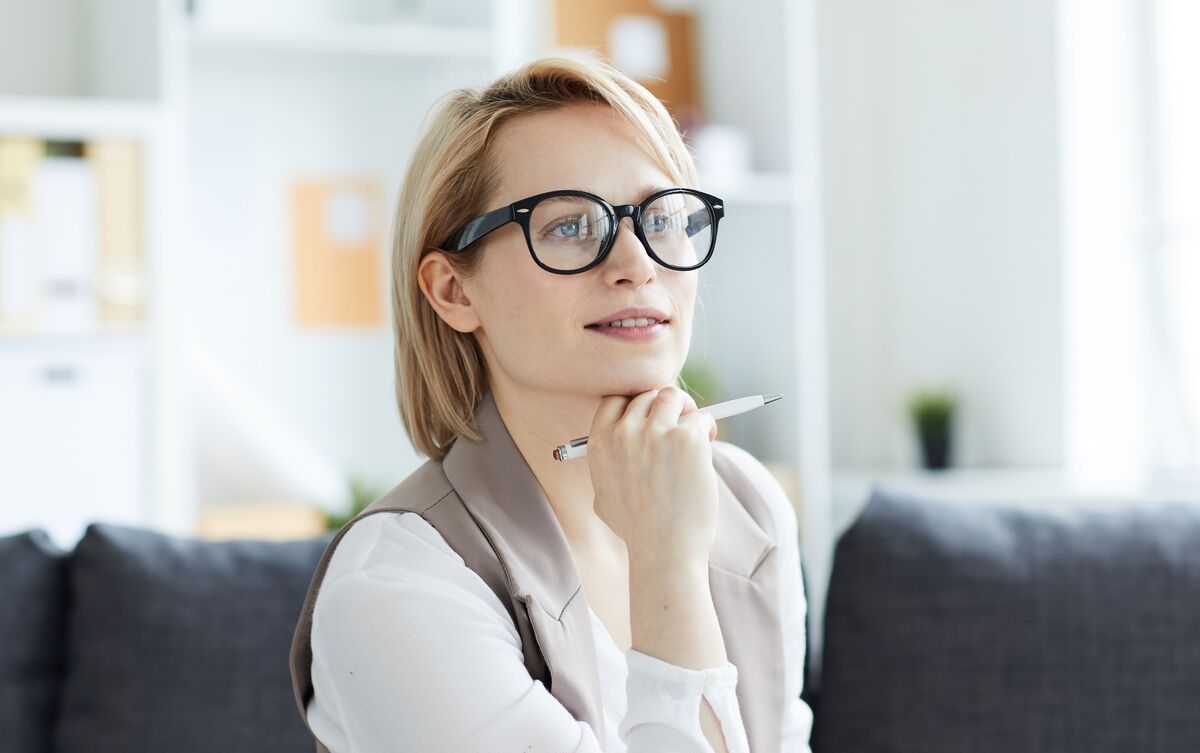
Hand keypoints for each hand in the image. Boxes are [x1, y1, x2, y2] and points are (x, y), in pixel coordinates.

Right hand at [587, 385, 719, 567]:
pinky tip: (709, 445)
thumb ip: (606, 467)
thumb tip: (620, 446)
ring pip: (674, 396)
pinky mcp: (687, 439)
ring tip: (697, 431)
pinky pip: (702, 418)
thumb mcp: (603, 497)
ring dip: (688, 409)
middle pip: (647, 395)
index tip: (651, 415)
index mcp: (599, 444)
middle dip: (665, 406)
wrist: (663, 551)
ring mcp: (656, 433)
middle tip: (680, 423)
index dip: (635, 403)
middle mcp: (624, 433)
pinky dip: (708, 428)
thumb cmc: (638, 530)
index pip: (615, 399)